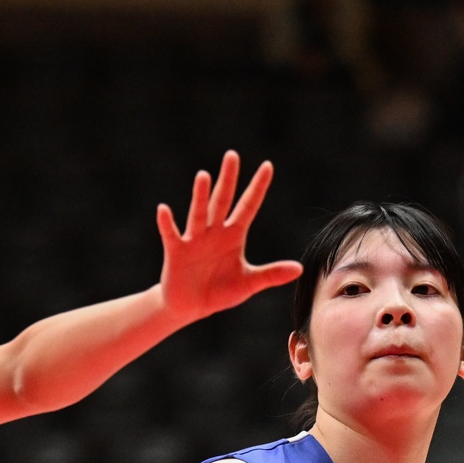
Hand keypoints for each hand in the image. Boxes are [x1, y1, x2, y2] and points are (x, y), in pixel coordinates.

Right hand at [155, 151, 301, 325]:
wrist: (190, 307)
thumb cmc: (219, 291)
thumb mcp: (248, 284)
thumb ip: (271, 275)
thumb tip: (299, 269)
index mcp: (233, 235)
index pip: (248, 206)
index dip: (258, 187)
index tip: (267, 166)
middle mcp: (214, 232)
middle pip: (222, 201)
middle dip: (228, 179)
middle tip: (232, 155)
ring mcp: (194, 239)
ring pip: (199, 214)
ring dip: (200, 196)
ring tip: (204, 175)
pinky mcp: (176, 252)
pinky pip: (171, 235)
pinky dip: (167, 223)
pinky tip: (164, 210)